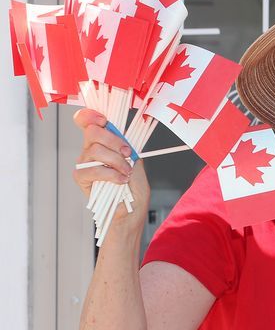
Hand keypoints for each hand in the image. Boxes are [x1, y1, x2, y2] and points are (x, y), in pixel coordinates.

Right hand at [72, 108, 149, 224]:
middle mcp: (92, 150)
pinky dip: (110, 174)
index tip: (103, 119)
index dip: (91, 116)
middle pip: (92, 132)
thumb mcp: (137, 164)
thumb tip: (125, 135)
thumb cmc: (134, 191)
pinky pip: (92, 169)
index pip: (88, 122)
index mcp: (105, 143)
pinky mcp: (81, 178)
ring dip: (116, 161)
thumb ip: (129, 148)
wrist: (130, 214)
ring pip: (94, 150)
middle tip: (128, 154)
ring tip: (126, 173)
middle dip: (115, 141)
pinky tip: (120, 181)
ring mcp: (85, 163)